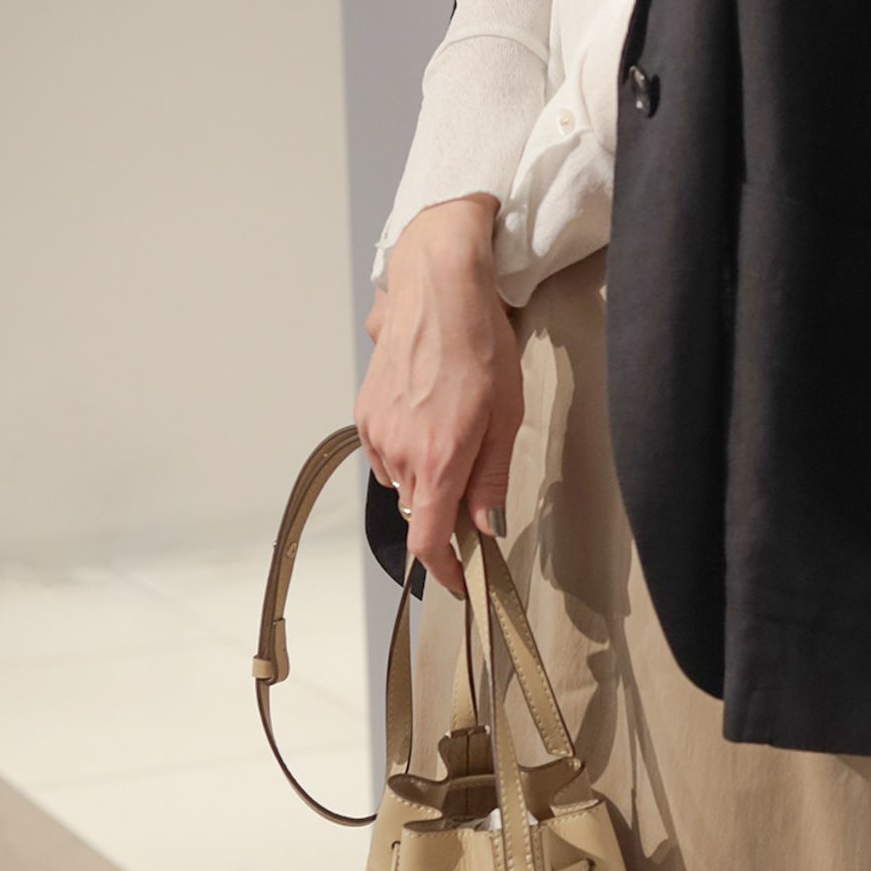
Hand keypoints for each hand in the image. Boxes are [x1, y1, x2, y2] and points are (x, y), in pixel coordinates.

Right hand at [355, 196, 519, 597]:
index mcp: (438, 459)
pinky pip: (387, 452)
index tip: (459, 581)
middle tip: (477, 479)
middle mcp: (399, 453)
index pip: (428, 542)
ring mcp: (376, 432)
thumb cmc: (480, 345)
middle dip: (446, 509)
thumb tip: (485, 526)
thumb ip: (492, 476)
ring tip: (457, 429)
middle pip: (420, 510)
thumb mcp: (506, 413)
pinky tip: (431, 413)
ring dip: (428, 474)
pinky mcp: (364, 412)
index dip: (443, 571)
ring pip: (403, 481)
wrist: (436, 288)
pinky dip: (409, 449)